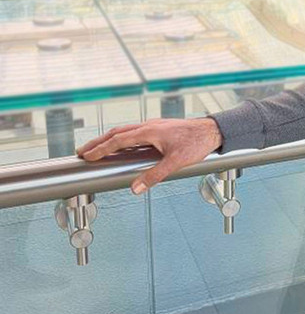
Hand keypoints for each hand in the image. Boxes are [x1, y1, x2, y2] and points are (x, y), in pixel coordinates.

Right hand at [76, 117, 222, 194]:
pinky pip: (135, 131)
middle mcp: (149, 125)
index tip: (87, 156)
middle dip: (98, 142)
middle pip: (117, 132)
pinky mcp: (159, 127)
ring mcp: (154, 125)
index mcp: (150, 131)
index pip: (119, 140)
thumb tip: (136, 188)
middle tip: (82, 151)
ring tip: (97, 148)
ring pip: (125, 130)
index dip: (101, 148)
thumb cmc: (196, 143)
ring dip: (109, 139)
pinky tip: (122, 145)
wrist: (212, 130)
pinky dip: (122, 137)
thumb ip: (155, 175)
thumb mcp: (176, 162)